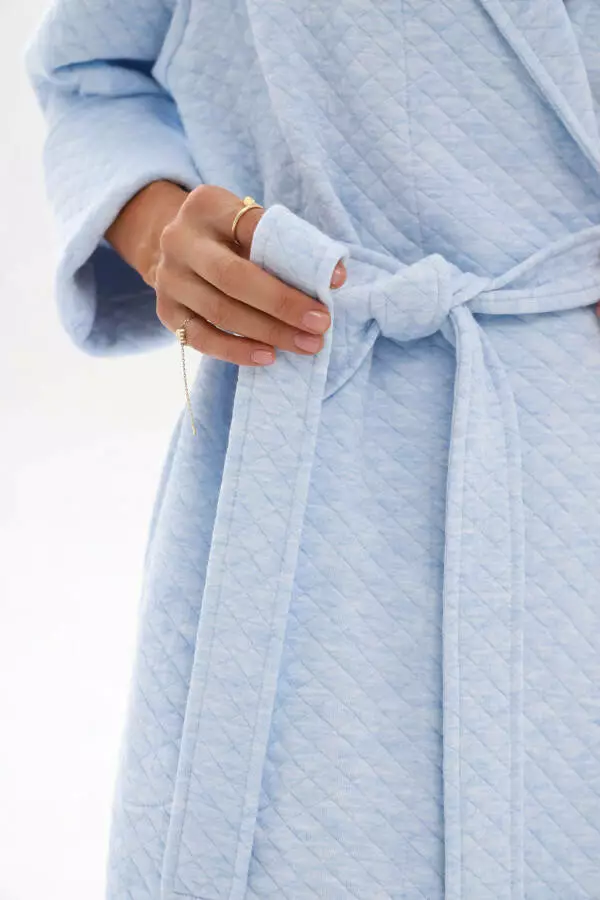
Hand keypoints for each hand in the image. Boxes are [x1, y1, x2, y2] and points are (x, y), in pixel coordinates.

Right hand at [134, 183, 345, 365]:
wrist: (172, 245)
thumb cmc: (228, 236)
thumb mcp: (248, 223)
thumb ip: (284, 243)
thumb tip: (333, 278)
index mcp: (207, 207)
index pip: (253, 228)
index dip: (296, 254)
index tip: (335, 282)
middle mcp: (180, 241)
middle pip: (233, 277)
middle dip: (282, 304)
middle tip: (321, 325)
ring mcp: (169, 278)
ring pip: (220, 312)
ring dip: (268, 332)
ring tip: (306, 345)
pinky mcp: (165, 311)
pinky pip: (201, 338)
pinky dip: (236, 351)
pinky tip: (268, 356)